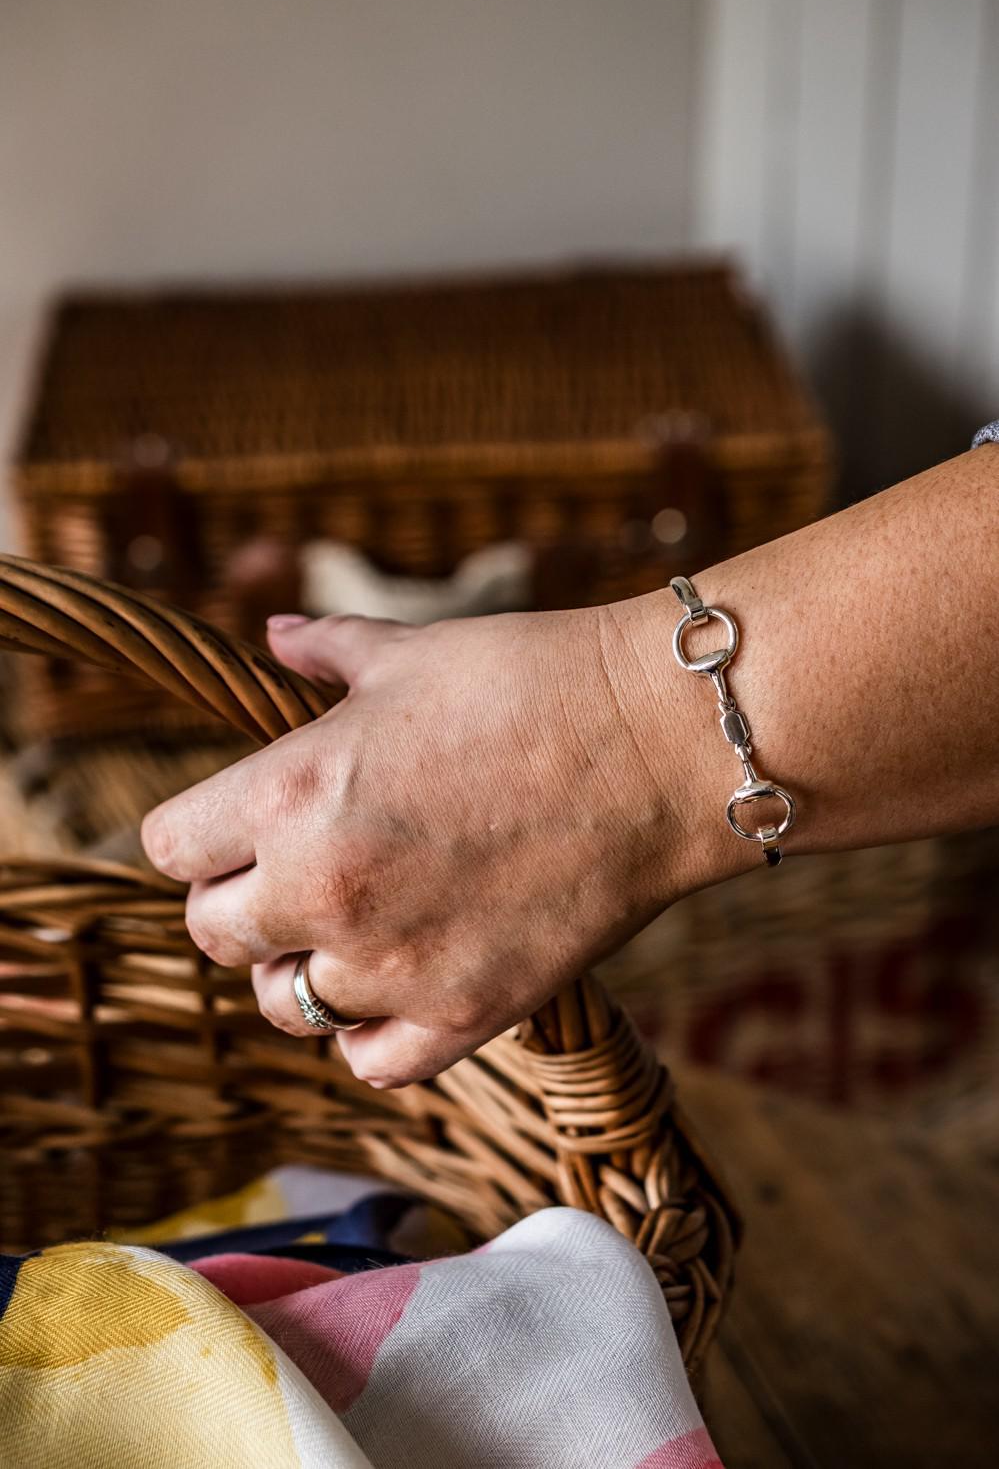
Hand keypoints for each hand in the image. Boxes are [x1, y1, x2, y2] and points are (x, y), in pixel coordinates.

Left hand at [141, 603, 706, 1086]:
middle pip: (211, 935)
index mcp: (288, 794)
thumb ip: (323, 653)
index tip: (233, 823)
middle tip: (293, 870)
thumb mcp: (409, 654)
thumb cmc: (530, 680)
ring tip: (349, 925)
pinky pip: (370, 1062)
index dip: (197, 833)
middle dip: (239, 901)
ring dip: (300, 966)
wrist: (657, 743)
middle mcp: (322, 892)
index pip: (169, 849)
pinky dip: (368, 1032)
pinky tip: (395, 982)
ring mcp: (392, 966)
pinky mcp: (465, 1015)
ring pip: (281, 1005)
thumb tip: (273, 634)